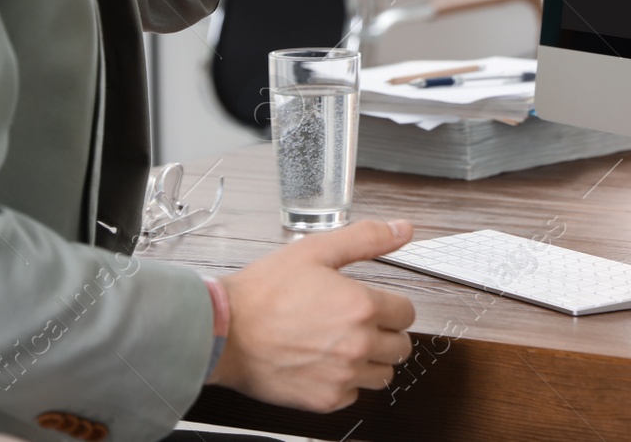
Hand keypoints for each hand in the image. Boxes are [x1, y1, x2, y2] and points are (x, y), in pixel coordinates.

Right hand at [211, 219, 416, 412]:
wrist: (223, 331)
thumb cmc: (262, 293)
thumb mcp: (315, 251)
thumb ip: (365, 238)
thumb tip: (402, 230)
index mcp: (360, 307)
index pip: (407, 313)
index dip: (392, 305)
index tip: (376, 305)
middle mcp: (357, 345)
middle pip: (401, 347)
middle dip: (387, 333)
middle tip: (361, 324)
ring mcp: (342, 376)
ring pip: (383, 375)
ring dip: (372, 360)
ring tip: (344, 344)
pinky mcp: (325, 400)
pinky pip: (354, 395)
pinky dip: (345, 382)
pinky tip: (325, 363)